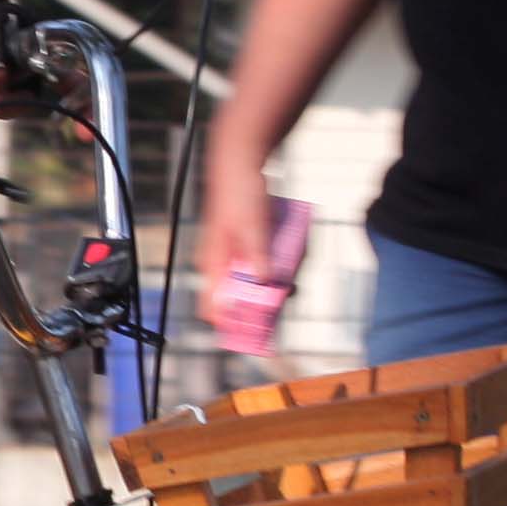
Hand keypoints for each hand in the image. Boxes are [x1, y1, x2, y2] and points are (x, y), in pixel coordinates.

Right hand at [198, 153, 275, 339]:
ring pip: (255, 285)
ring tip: (293, 272)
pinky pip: (264, 267)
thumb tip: (264, 280)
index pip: (214, 310)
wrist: (240, 163)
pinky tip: (291, 255)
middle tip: (287, 298)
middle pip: (240, 302)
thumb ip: (257, 254)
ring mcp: (235, 257)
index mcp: (213, 264)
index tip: (260, 342)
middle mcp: (221, 266)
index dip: (234, 330)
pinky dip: (279, 267)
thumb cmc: (238, 193)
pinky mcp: (247, 248)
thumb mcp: (251, 225)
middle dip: (266, 305)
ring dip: (276, 284)